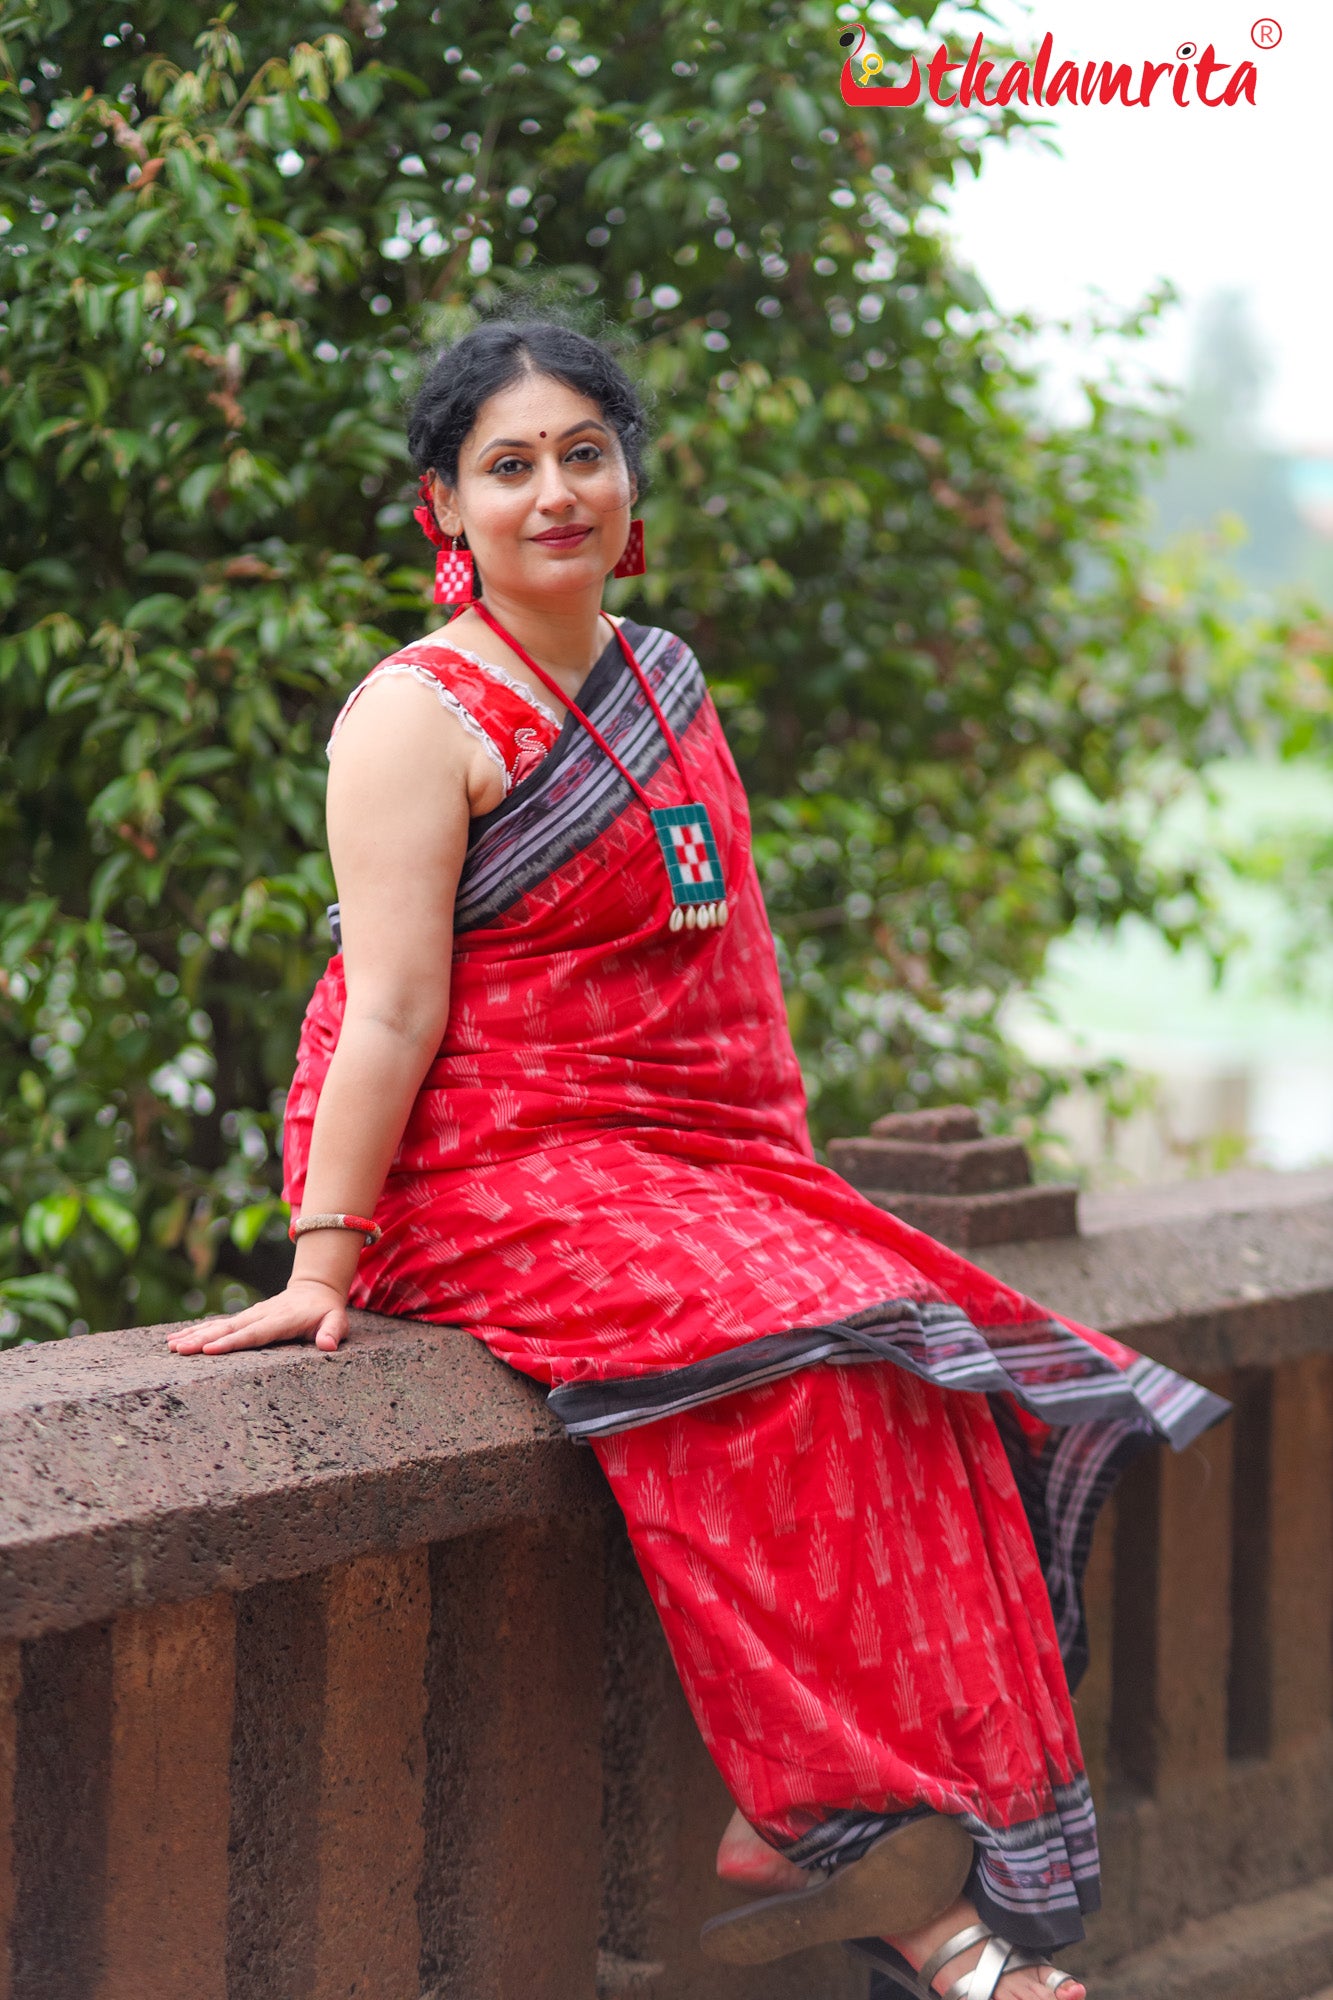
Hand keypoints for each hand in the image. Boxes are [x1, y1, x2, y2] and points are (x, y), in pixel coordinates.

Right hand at [167, 1278, 349, 1355]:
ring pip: (219, 1326)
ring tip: (171, 1346)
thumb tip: (328, 1345)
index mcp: (282, 1320)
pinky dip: (196, 1331)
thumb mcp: (337, 1320)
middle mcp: (261, 1315)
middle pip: (229, 1329)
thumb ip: (333, 1331)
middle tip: (179, 1350)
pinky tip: (175, 1339)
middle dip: (203, 1340)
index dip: (232, 1342)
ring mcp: (250, 1315)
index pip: (255, 1334)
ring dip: (194, 1335)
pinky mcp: (244, 1318)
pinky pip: (218, 1326)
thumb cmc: (326, 1311)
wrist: (314, 1289)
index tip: (209, 1350)